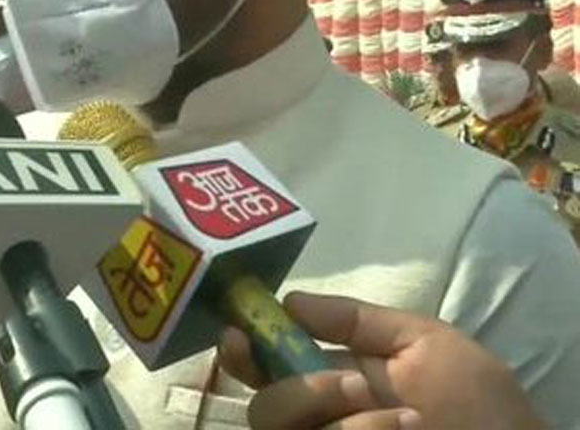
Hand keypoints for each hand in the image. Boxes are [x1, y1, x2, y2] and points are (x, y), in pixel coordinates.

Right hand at [218, 292, 542, 429]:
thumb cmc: (478, 401)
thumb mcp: (424, 342)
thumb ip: (357, 320)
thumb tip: (289, 299)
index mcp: (331, 378)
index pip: (265, 366)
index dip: (242, 350)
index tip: (238, 333)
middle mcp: (322, 418)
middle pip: (264, 408)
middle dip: (299, 391)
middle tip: (351, 384)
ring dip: (338, 418)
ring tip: (400, 418)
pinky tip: (403, 429)